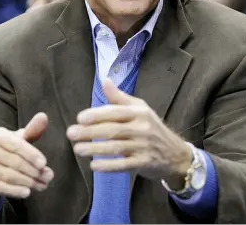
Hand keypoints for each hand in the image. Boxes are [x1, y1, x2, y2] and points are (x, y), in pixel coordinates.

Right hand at [0, 113, 53, 207]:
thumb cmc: (9, 150)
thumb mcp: (20, 139)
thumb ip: (33, 129)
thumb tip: (43, 116)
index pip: (16, 145)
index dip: (31, 154)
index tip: (44, 163)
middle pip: (14, 161)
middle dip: (33, 171)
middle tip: (48, 176)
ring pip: (8, 175)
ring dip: (28, 182)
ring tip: (42, 185)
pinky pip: (0, 186)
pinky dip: (15, 190)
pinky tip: (27, 192)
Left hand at [67, 79, 192, 188]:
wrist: (175, 153)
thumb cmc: (151, 128)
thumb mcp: (139, 109)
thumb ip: (119, 98)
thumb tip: (104, 80)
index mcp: (140, 112)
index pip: (116, 112)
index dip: (98, 115)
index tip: (80, 118)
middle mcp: (143, 128)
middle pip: (113, 130)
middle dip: (90, 132)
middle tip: (71, 133)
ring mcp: (144, 146)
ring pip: (116, 147)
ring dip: (95, 148)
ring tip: (77, 149)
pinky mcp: (144, 163)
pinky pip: (124, 165)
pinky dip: (108, 166)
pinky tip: (93, 165)